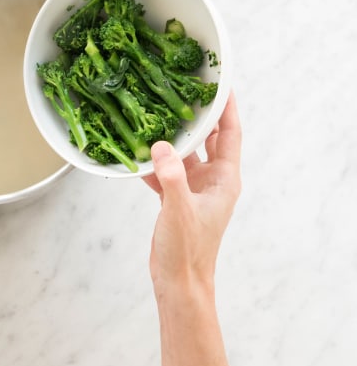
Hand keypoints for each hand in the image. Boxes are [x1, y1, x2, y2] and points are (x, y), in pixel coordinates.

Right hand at [143, 93, 241, 296]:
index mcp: (224, 180)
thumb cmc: (187, 251)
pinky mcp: (176, 199)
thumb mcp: (179, 211)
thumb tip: (160, 146)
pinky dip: (153, 161)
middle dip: (198, 115)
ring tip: (156, 114)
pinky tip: (136, 152)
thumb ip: (171, 177)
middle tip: (184, 89)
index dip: (227, 108)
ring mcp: (193, 189)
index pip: (230, 134)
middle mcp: (212, 181)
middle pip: (209, 139)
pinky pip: (165, 171)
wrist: (178, 281)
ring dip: (172, 137)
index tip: (220, 84)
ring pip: (184, 153)